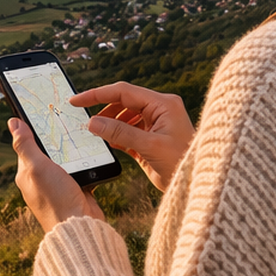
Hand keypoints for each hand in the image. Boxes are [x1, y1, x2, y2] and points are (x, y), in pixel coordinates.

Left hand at [9, 118, 104, 232]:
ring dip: (73, 150)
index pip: (27, 144)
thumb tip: (13, 122)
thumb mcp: (37, 167)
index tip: (44, 111)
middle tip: (67, 120)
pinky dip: (85, 162)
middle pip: (48, 150)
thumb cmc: (55, 199)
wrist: (80, 227)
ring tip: (81, 134)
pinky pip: (80, 169)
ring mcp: (58, 185)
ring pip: (66, 159)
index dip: (34, 129)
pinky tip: (91, 152)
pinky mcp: (75, 189)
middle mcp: (40, 179)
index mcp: (26, 173)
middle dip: (57, 138)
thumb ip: (26, 145)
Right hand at [71, 82, 193, 191]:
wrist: (197, 183)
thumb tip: (93, 122)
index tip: (77, 100)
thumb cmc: (181, 162)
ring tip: (95, 133)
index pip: (124, 92)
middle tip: (82, 118)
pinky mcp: (151, 139)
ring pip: (125, 117)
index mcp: (163, 104)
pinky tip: (106, 141)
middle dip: (103, 109)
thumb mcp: (149, 146)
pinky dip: (116, 135)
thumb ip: (119, 132)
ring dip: (109, 123)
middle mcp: (159, 110)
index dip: (98, 94)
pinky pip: (129, 130)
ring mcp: (156, 124)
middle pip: (123, 102)